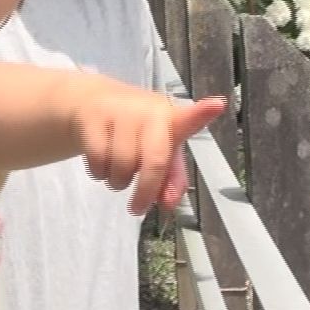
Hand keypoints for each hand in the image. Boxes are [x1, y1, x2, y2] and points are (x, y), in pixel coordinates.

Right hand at [74, 87, 226, 214]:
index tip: (217, 105)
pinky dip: (98, 173)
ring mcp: (121, 111)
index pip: (189, 118)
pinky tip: (102, 165)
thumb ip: (171, 178)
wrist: (92, 102)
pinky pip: (97, 160)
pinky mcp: (93, 116)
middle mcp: (149, 112)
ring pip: (122, 165)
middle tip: (138, 207)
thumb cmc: (134, 131)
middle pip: (154, 160)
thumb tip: (168, 204)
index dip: (201, 114)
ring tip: (119, 174)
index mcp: (172, 120)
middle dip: (146, 190)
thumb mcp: (157, 149)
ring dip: (118, 181)